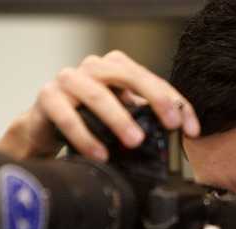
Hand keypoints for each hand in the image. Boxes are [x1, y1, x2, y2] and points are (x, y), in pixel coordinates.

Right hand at [0, 50, 199, 159]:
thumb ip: (142, 114)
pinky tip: (99, 154)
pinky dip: (85, 137)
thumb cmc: (84, 116)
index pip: (152, 80)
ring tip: (135, 140)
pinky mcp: (48, 97)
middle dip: (155, 99)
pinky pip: (68, 117)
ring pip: (98, 95)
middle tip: (171, 124)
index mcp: (115, 67)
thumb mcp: (119, 112)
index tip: (190, 128)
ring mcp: (69, 79)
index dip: (176, 103)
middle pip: (129, 76)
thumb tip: (175, 130)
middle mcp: (94, 67)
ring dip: (119, 119)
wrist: (44, 124)